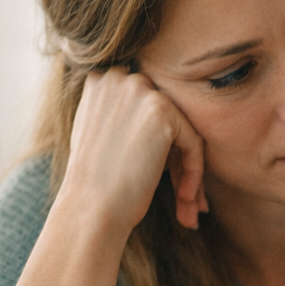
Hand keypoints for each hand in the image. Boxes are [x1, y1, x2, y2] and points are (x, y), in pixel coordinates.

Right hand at [61, 67, 208, 233]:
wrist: (90, 207)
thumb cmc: (94, 183)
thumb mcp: (100, 134)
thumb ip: (123, 115)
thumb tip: (155, 117)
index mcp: (101, 80)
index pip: (147, 108)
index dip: (160, 146)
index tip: (164, 178)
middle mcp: (118, 78)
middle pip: (168, 118)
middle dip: (177, 159)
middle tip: (185, 198)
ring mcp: (140, 90)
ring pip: (183, 132)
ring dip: (188, 172)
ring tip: (186, 207)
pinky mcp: (161, 110)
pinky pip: (193, 143)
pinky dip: (194, 173)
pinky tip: (184, 200)